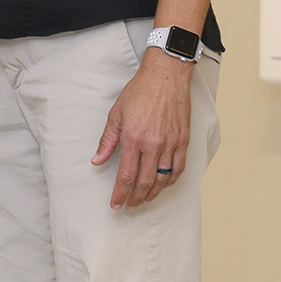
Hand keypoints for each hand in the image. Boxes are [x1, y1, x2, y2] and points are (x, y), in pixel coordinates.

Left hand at [91, 49, 192, 207]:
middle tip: (129, 205)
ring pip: (163, 179)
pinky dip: (171, 180)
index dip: (120, 193)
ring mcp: (170, 144)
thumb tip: (97, 160)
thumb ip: (107, 141)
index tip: (116, 204)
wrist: (165, 76)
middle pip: (145, 183)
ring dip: (153, 193)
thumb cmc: (139, 92)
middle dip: (136, 198)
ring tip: (145, 200)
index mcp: (133, 139)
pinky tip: (163, 185)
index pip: (125, 176)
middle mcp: (153, 145)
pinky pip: (179, 168)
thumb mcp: (115, 114)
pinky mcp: (183, 140)